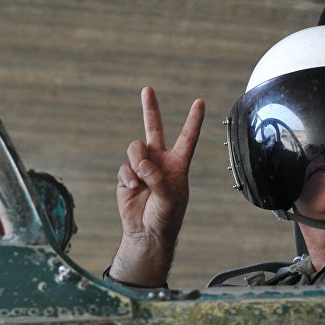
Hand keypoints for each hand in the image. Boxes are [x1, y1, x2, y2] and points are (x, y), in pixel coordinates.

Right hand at [109, 87, 204, 286]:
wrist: (146, 235)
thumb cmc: (165, 219)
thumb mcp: (169, 199)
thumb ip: (157, 178)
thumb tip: (143, 163)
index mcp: (178, 165)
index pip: (188, 138)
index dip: (193, 120)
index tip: (200, 101)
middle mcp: (160, 162)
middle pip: (155, 129)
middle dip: (150, 109)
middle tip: (148, 90)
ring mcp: (142, 168)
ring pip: (135, 148)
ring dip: (137, 160)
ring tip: (140, 178)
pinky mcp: (126, 176)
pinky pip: (124, 167)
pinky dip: (128, 178)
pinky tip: (133, 189)